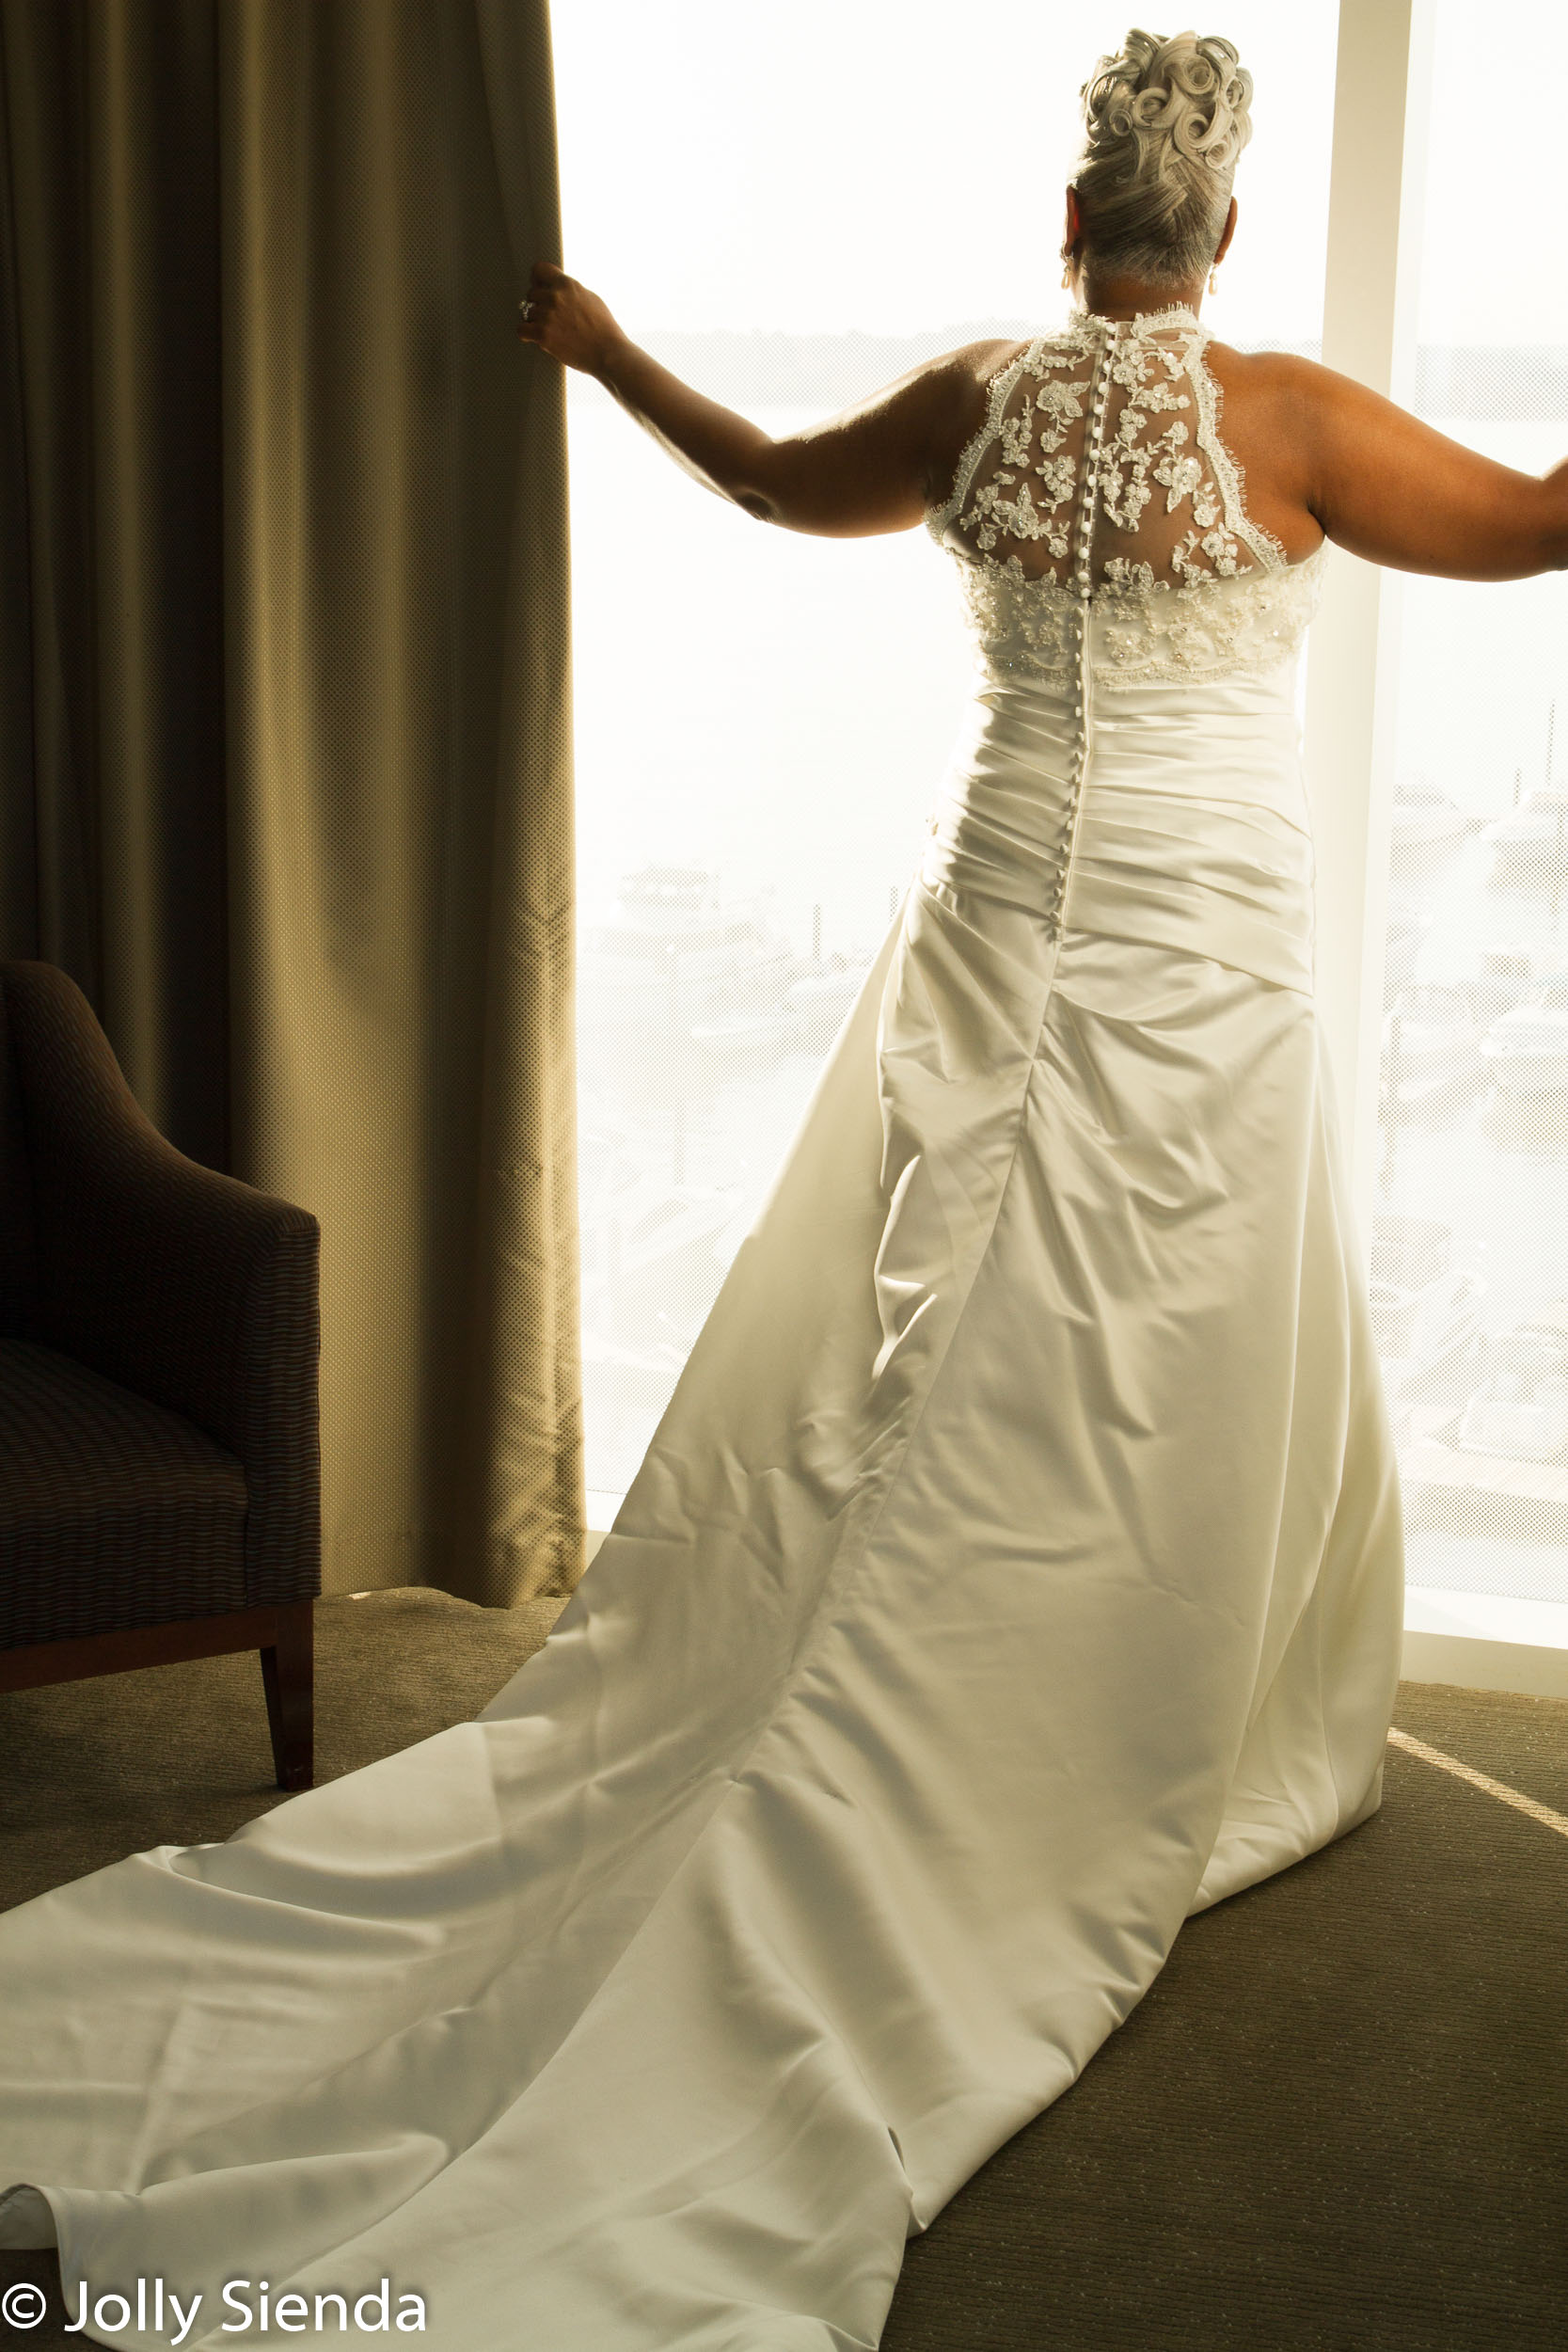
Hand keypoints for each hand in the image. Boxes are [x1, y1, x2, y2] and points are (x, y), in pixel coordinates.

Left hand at [516, 260, 624, 377]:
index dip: (538, 280)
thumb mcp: (589, 298)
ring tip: (551, 330)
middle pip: (531, 293)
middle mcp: (555, 297)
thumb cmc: (603, 327)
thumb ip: (570, 290)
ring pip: (527, 312)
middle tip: (550, 317)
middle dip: (538, 304)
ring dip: (535, 321)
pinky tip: (535, 337)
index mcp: (567, 284)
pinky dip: (526, 334)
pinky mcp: (543, 335)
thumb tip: (558, 287)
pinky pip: (521, 330)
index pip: (539, 269)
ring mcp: (547, 316)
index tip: (541, 288)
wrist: (608, 352)